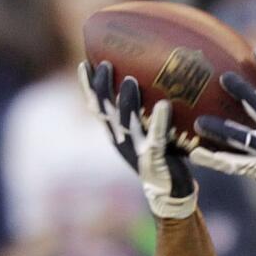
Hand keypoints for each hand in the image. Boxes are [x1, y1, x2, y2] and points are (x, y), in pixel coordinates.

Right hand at [78, 60, 196, 218]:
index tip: (84, 64)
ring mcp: (137, 150)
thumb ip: (142, 111)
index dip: (88, 88)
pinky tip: (163, 105)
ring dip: (127, 102)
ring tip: (130, 80)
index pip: (97, 108)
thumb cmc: (161, 156)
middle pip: (106, 112)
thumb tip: (147, 77)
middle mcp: (121, 141)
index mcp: (116, 134)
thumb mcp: (145, 132)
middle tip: (105, 64)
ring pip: (127, 124)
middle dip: (102, 88)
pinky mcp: (156, 158)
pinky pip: (156, 137)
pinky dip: (159, 121)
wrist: (170, 191)